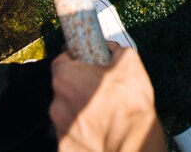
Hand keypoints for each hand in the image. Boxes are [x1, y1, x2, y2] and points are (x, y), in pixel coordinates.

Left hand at [50, 43, 166, 151]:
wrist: (133, 145)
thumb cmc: (129, 105)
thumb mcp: (129, 63)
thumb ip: (116, 50)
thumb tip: (113, 49)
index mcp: (67, 78)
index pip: (61, 62)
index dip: (75, 61)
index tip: (87, 64)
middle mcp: (57, 104)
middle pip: (64, 90)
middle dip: (79, 88)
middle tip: (101, 90)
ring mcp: (61, 130)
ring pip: (68, 114)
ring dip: (81, 112)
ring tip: (104, 114)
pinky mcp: (65, 149)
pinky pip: (72, 136)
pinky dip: (83, 133)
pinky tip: (101, 131)